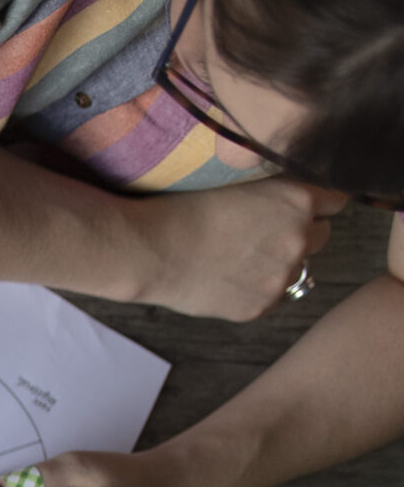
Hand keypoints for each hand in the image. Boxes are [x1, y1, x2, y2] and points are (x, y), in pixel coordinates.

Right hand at [134, 178, 344, 321]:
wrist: (150, 249)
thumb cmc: (184, 207)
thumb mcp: (241, 180)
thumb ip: (279, 190)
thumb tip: (300, 200)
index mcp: (298, 200)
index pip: (336, 199)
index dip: (313, 202)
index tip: (292, 206)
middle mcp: (299, 238)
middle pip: (322, 235)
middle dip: (299, 233)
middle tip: (258, 232)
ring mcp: (281, 276)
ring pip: (296, 269)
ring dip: (276, 264)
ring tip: (235, 258)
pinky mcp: (260, 305)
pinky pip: (270, 296)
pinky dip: (253, 289)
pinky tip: (224, 278)